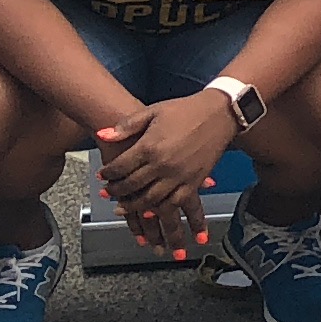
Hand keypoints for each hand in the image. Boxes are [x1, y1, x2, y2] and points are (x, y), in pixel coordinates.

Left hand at [96, 91, 231, 246]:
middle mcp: (163, 164)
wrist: (219, 114)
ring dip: (133, 205)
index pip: (120, 167)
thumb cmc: (185, 110)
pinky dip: (160, 209)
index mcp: (150, 146)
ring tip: (121, 207)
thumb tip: (102, 135)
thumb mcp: (153, 111)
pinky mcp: (194, 182)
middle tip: (107, 193)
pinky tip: (151, 211)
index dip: (107, 174)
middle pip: (132, 186)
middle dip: (115, 192)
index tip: (101, 176)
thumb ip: (127, 125)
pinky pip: (174, 202)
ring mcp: (179, 176)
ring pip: (150, 199)